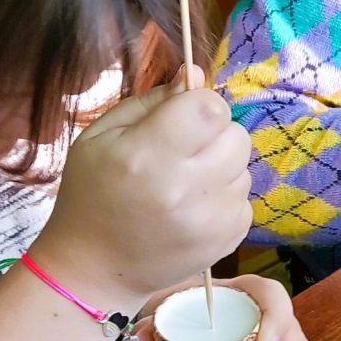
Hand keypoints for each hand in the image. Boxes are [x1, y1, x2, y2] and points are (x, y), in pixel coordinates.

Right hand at [28, 66, 251, 310]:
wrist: (97, 267)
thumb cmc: (94, 193)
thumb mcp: (103, 136)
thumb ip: (151, 101)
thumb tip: (196, 72)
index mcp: (147, 156)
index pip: (209, 108)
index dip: (201, 104)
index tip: (185, 116)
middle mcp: (184, 189)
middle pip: (236, 135)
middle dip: (215, 134)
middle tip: (186, 151)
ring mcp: (211, 219)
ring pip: (244, 167)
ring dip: (222, 167)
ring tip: (186, 184)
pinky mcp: (229, 239)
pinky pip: (246, 199)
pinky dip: (225, 198)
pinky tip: (194, 208)